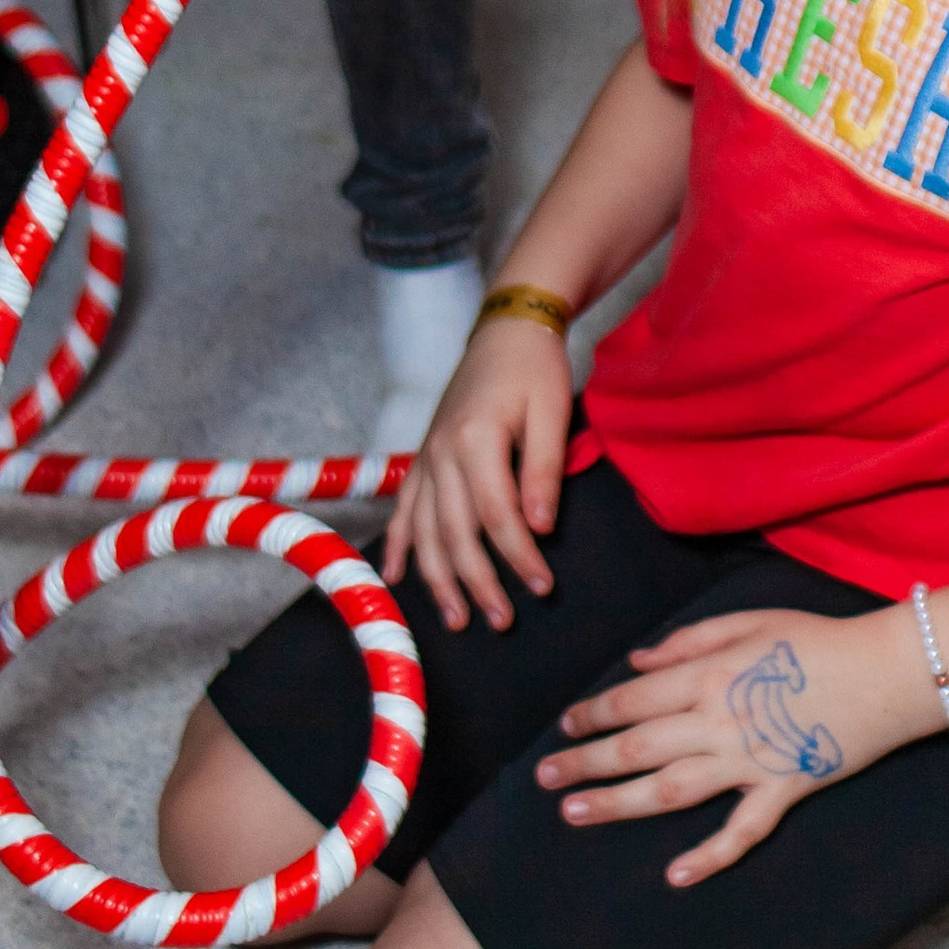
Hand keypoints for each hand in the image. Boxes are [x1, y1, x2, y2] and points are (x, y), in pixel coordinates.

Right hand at [383, 315, 574, 631]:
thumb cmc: (535, 368)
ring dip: (439, 579)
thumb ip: (543, 470)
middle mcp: (442, 453)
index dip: (521, 557)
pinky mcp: (422, 456)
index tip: (543, 587)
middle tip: (503, 620)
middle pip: (457, 534)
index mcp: (476, 439)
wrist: (506, 329)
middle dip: (480, 582)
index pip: (499, 516)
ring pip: (426, 531)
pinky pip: (404, 509)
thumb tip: (540, 528)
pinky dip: (398, 544)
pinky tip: (396, 578)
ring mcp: (426, 456)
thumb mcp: (552, 411)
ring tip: (458, 619)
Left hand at [536, 604, 929, 883]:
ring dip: (618, 803)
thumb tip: (636, 663)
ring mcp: (750, 762)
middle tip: (544, 778)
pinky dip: (709, 856)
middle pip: (638, 745)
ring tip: (574, 814)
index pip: (635, 699)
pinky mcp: (783, 791)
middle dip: (586, 762)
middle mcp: (719, 721)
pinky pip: (741, 831)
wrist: (886, 671)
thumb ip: (688, 641)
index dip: (594, 713)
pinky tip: (674, 875)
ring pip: (671, 789)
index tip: (565, 727)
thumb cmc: (817, 640)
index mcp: (710, 675)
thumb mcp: (750, 621)